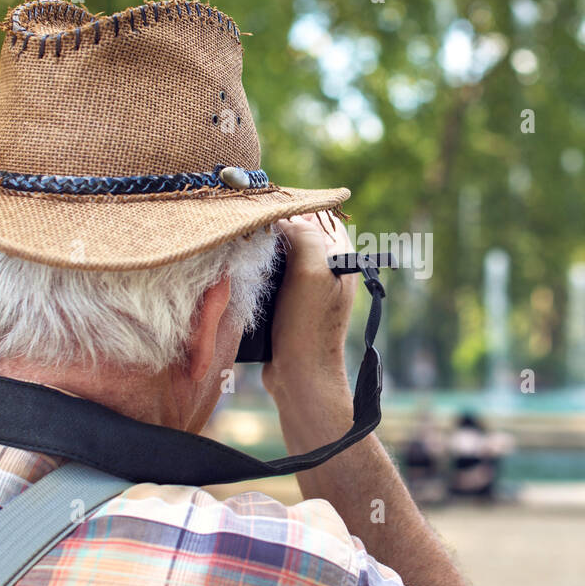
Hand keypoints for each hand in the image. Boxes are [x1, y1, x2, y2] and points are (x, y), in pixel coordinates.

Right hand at [260, 213, 356, 406]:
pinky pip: (273, 278)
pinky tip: (244, 272)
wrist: (299, 376)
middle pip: (298, 235)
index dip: (295, 210)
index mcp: (341, 258)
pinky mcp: (289, 305)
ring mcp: (308, 289)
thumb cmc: (308, 325)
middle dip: (276, 230)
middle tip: (249, 229)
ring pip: (282, 256)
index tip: (267, 210)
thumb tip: (282, 218)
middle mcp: (327, 270)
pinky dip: (259, 273)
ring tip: (244, 248)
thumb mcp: (311, 271)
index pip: (319, 218)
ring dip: (264, 252)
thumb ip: (304, 236)